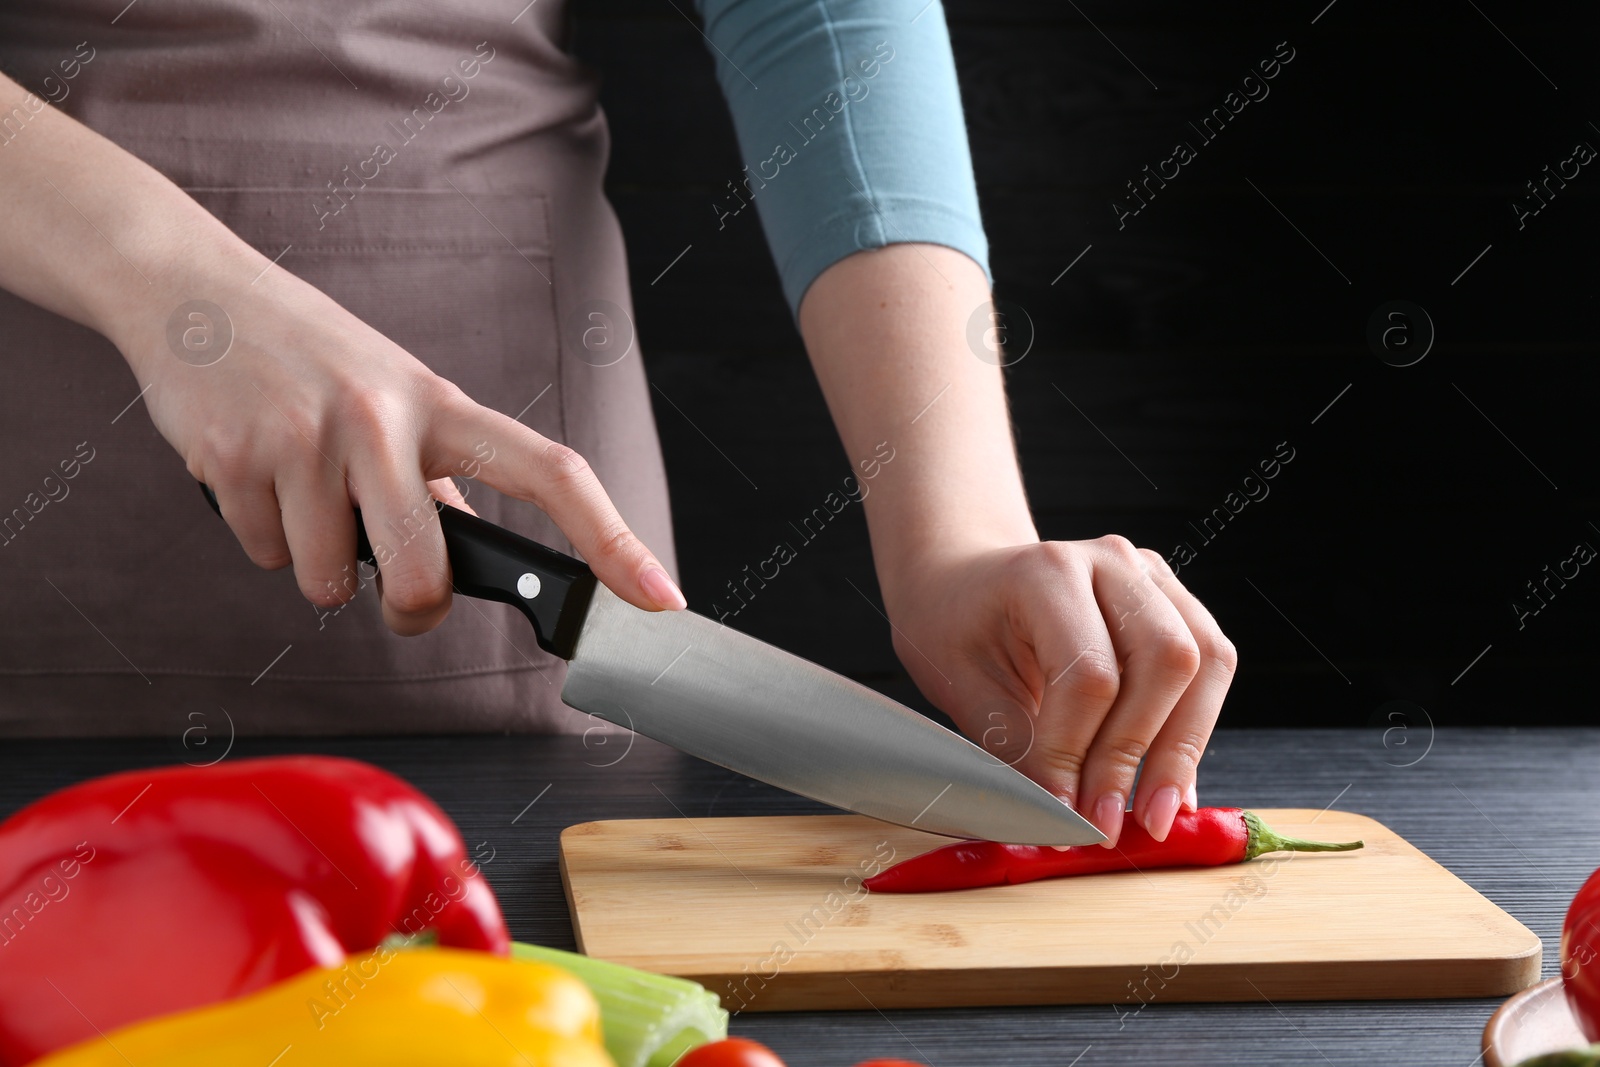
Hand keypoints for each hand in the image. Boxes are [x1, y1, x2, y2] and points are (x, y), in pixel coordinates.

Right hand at [118, 273, 684, 635]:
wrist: (192, 290)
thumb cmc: (309, 352)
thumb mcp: (398, 394)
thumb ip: (440, 476)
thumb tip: (470, 557)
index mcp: (443, 404)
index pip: (552, 472)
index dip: (615, 540)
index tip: (660, 596)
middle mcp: (383, 418)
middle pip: (425, 577)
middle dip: (411, 611)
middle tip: (395, 595)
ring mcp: (308, 438)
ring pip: (330, 583)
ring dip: (318, 563)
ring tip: (302, 488)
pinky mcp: (236, 460)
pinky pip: (266, 558)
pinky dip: (263, 537)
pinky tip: (256, 473)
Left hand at [880, 535, 1236, 846]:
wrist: (962, 584)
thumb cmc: (955, 630)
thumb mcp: (962, 687)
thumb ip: (1015, 746)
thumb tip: (1065, 814)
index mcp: (1047, 572)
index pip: (1087, 673)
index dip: (1079, 753)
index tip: (1064, 814)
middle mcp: (1110, 560)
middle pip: (1163, 660)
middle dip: (1138, 756)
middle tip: (1109, 825)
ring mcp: (1150, 575)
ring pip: (1205, 661)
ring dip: (1183, 749)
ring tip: (1154, 816)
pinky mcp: (1174, 600)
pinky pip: (1211, 665)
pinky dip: (1193, 730)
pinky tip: (1171, 783)